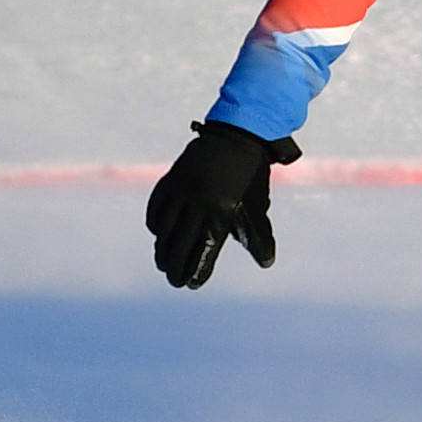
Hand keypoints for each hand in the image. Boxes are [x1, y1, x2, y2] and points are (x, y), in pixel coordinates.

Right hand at [145, 121, 300, 288]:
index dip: (197, 270)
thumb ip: (259, 237)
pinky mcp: (172, 179)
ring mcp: (182, 190)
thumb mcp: (257, 208)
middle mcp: (199, 204)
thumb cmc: (251, 178)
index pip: (203, 251)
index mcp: (222, 213)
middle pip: (179, 244)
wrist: (239, 137)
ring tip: (164, 263)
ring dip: (162, 250)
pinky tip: (159, 235)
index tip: (192, 284)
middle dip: (175, 267)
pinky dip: (155, 224)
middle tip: (175, 281)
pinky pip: (156, 208)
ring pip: (164, 229)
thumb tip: (266, 263)